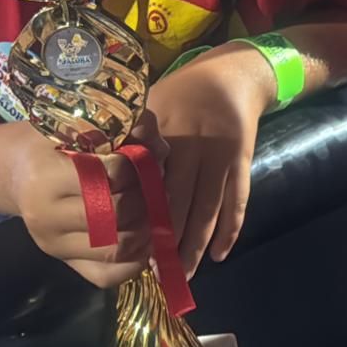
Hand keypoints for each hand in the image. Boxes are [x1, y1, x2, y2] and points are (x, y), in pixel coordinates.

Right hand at [6, 111, 165, 287]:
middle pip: (116, 215)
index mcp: (47, 175)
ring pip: (116, 249)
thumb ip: (128, 126)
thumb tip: (160, 151)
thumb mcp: (84, 121)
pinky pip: (107, 276)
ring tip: (152, 210)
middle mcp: (46, 215)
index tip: (141, 157)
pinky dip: (134, 261)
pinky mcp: (64, 262)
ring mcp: (54, 245)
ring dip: (145, 230)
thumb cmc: (53, 140)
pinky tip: (142, 238)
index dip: (135, 166)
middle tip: (155, 186)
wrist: (16, 171)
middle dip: (145, 199)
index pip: (110, 176)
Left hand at [146, 44, 272, 275]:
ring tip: (184, 273)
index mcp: (165, 134)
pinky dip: (229, 229)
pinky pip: (237, 201)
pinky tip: (220, 254)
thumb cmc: (182, 90)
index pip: (150, 184)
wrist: (233, 72)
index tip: (129, 245)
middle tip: (156, 272)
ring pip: (209, 208)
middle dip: (167, 240)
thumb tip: (104, 181)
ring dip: (197, 244)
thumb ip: (132, 139)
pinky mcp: (243, 160)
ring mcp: (222, 155)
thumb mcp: (151, 104)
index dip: (141, 217)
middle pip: (180, 202)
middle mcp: (194, 146)